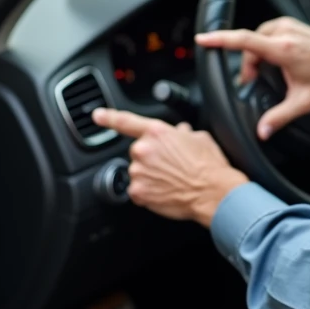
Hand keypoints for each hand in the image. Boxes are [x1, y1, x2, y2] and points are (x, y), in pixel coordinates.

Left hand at [91, 108, 248, 226]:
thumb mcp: (199, 138)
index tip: (97, 116)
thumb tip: (180, 132)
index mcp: (157, 132)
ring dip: (150, 175)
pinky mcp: (138, 192)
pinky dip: (149, 192)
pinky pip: (138, 191)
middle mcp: (144, 150)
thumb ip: (182, 133)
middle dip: (151, 157)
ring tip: (172, 180)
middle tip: (171, 166)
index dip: (109, 117)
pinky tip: (166, 191)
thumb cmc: (210, 165)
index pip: (126, 122)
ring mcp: (139, 172)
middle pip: (138, 151)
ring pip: (138, 172)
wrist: (213, 192)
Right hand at [195, 16, 309, 139]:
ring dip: (257, 55)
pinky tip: (275, 62)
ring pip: (258, 38)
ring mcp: (290, 26)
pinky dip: (266, 47)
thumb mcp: (305, 102)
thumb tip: (263, 131)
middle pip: (249, 44)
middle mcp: (285, 33)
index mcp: (284, 49)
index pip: (244, 41)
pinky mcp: (294, 26)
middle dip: (248, 64)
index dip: (220, 39)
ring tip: (266, 73)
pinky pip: (269, 34)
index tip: (202, 39)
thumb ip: (280, 117)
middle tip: (255, 82)